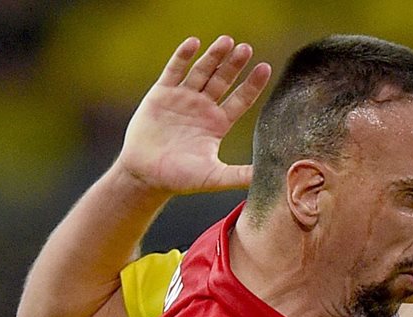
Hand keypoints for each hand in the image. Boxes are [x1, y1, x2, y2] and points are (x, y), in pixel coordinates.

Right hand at [116, 35, 271, 196]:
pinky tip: (193, 43)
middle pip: (223, 80)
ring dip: (213, 56)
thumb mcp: (214, 177)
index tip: (265, 67)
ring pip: (202, 71)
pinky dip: (182, 56)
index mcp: (218, 124)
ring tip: (226, 41)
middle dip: (234, 65)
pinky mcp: (162, 94)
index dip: (252, 84)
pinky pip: (174, 70)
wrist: (145, 175)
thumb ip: (238, 175)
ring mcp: (183, 98)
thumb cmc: (180, 179)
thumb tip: (267, 175)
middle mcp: (203, 108)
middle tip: (246, 49)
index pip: (241, 99)